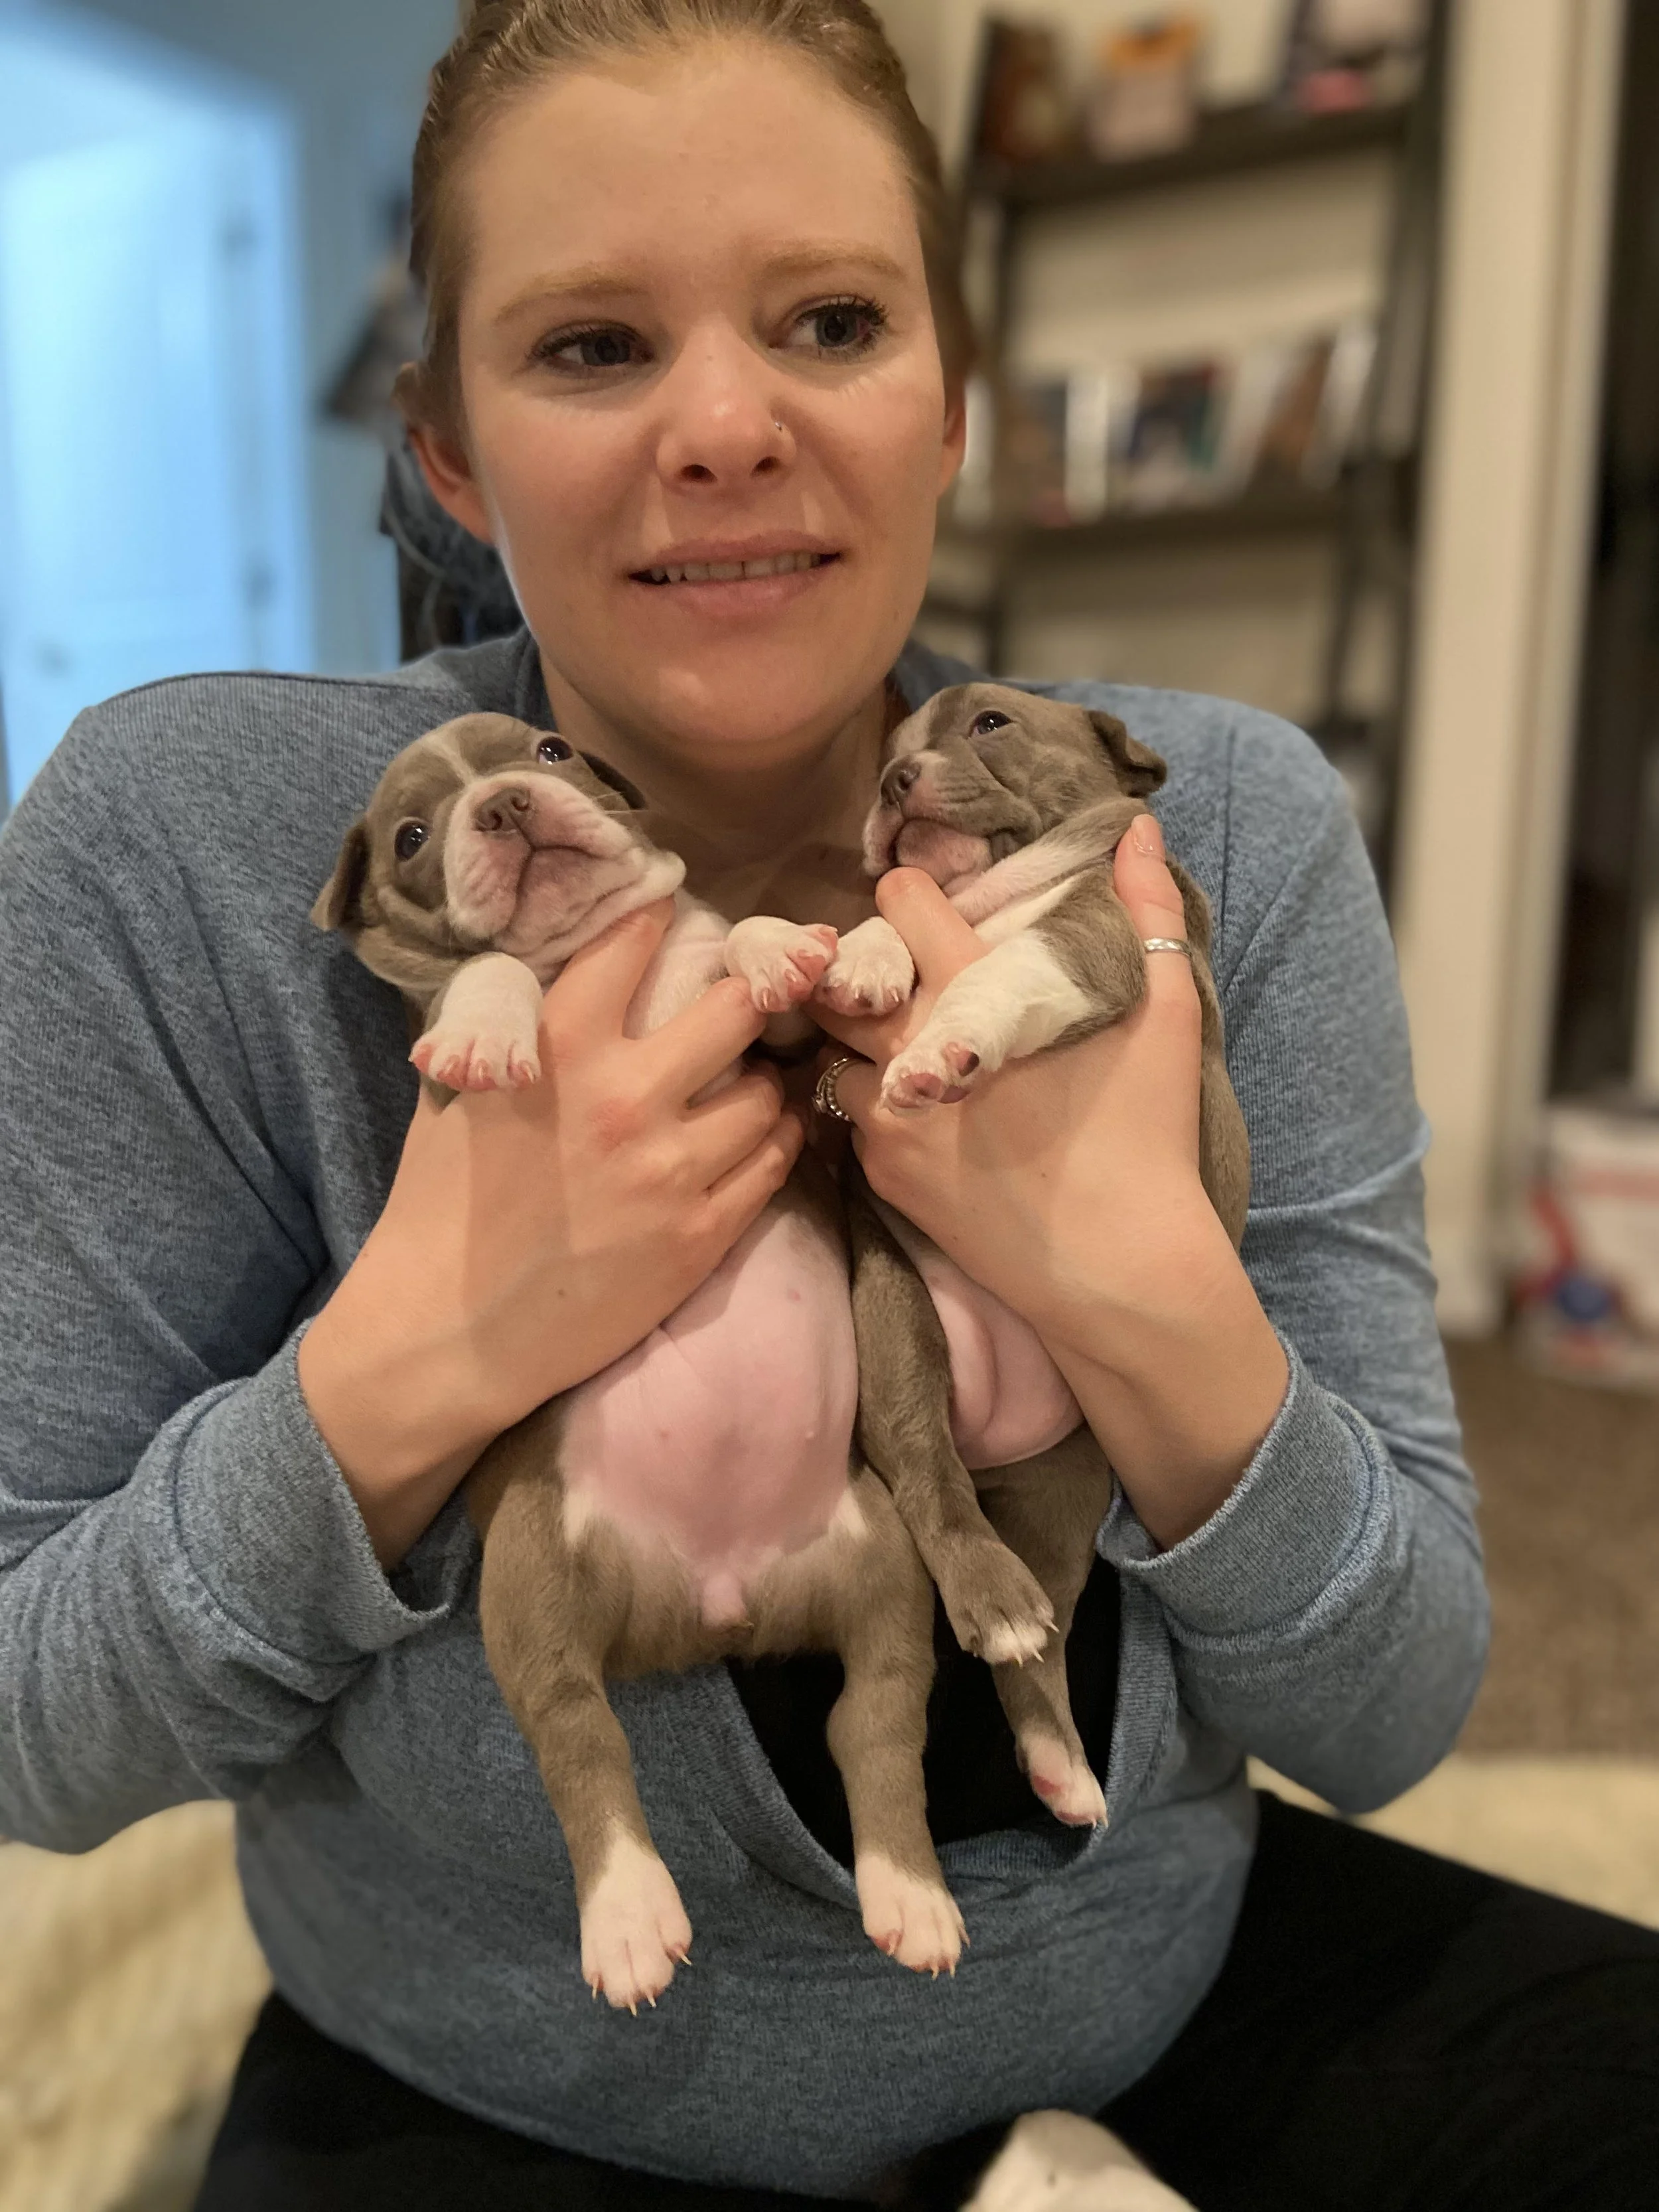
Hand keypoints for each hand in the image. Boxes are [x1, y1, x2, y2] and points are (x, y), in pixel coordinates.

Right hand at [300, 901, 804, 1564]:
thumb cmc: (444, 1202)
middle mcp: (624, 1097)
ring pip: (767, 1092)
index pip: (637, 942)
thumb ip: (526, 1025)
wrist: (450, 1328)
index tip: (683, 912)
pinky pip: (773, 1164)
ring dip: (765, 1080)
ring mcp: (670, 1170)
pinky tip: (758, 1135)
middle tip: (756, 995)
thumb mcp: (468, 1087)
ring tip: (752, 1079)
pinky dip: (774, 1142)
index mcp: (559, 1045)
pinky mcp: (700, 1234)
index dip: (666, 916)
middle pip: (739, 1005)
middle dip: (752, 993)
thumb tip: (576, 967)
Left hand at [814, 827, 1212, 1335]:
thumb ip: (1147, 912)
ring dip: (858, 1042)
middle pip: (842, 978)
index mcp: (973, 996)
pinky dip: (872, 1104)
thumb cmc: (1146, 1136)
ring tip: (899, 1045)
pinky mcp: (884, 1177)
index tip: (925, 909)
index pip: (899, 906)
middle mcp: (911, 1051)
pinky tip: (915, 1107)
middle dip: (862, 970)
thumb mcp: (1165, 1014)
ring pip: (833, 1050)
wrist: (1120, 1270)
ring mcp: (888, 1119)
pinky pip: (850, 1119)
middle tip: (897, 976)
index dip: (907, 898)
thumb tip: (1135, 829)